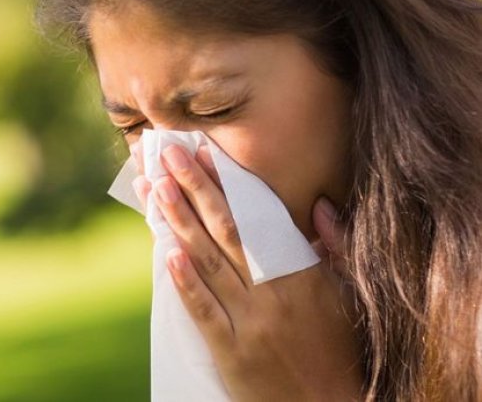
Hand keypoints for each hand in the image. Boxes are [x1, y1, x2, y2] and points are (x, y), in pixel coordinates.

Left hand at [133, 144, 362, 401]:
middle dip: (194, 188)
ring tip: (157, 187)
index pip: (258, 218)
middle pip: (226, 231)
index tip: (204, 153)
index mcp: (302, 274)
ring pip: (208, 263)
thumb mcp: (348, 295)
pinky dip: (186, 283)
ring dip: (179, 222)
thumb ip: (336, 247)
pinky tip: (166, 254)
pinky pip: (205, 313)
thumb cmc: (338, 349)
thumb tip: (319, 206)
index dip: (228, 184)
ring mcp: (251, 323)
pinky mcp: (232, 353)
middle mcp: (273, 293)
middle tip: (167, 155)